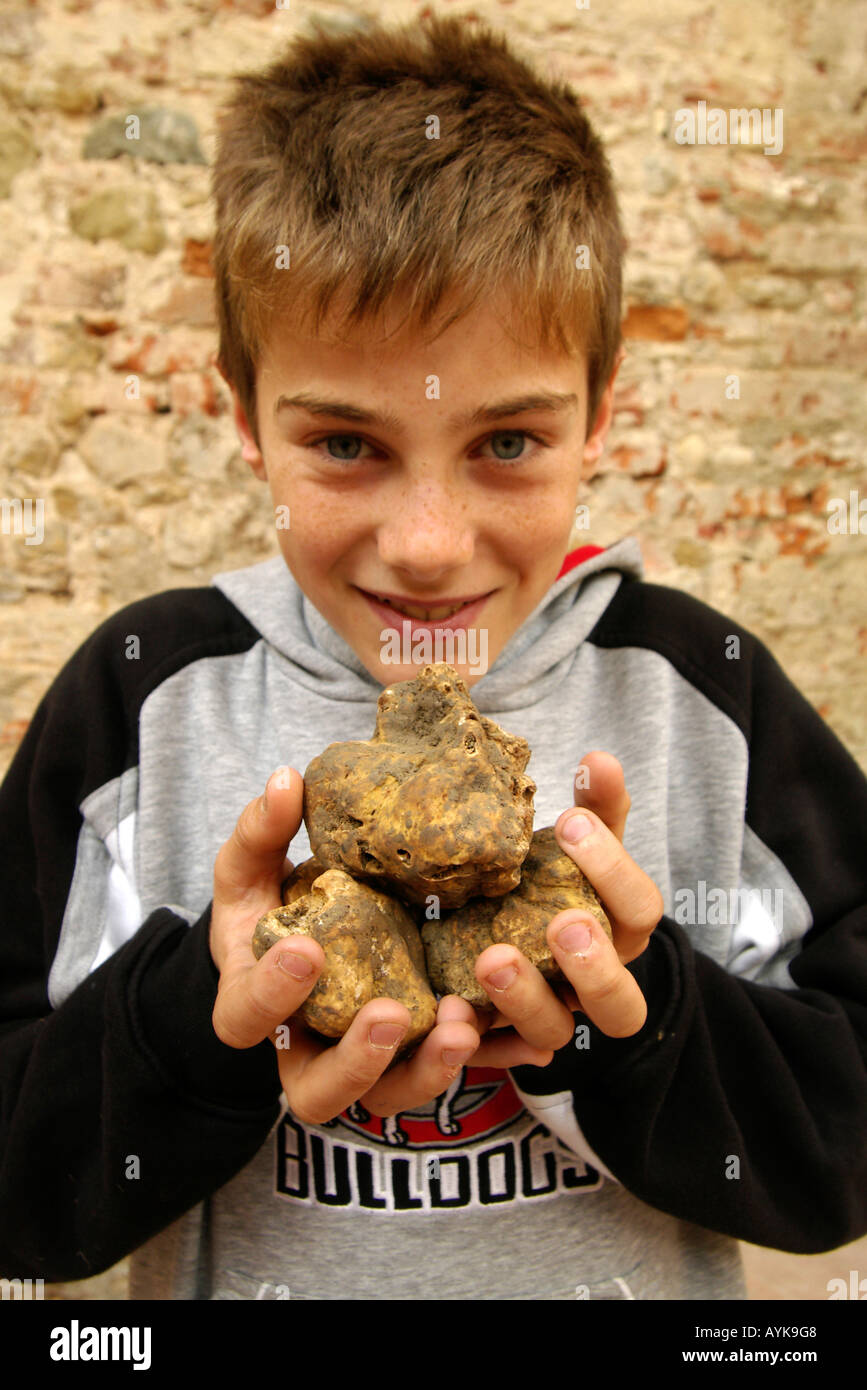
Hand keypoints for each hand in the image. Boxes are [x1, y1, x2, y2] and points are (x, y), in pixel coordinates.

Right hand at [209, 766, 553, 1123]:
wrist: (304, 940)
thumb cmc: (271, 904)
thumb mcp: (252, 867)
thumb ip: (262, 830)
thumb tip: (285, 779)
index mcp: (255, 1004)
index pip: (247, 1018)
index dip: (271, 993)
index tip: (307, 948)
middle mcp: (307, 1050)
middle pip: (318, 1092)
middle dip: (356, 1060)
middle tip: (390, 1013)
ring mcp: (363, 1063)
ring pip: (388, 1098)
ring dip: (427, 1070)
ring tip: (463, 1025)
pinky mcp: (415, 1058)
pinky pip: (448, 1075)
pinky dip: (486, 1062)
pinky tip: (524, 1040)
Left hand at [468, 751, 663, 1064]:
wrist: (505, 928)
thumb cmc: (553, 880)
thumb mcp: (578, 844)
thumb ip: (595, 807)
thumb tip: (599, 758)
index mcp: (620, 933)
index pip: (640, 910)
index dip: (613, 870)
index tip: (572, 823)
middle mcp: (592, 987)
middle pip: (619, 1005)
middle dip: (594, 967)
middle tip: (561, 923)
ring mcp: (546, 1019)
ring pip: (552, 1033)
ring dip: (526, 1000)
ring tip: (491, 958)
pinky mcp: (495, 1039)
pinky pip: (490, 1054)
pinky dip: (475, 1040)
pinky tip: (452, 1011)